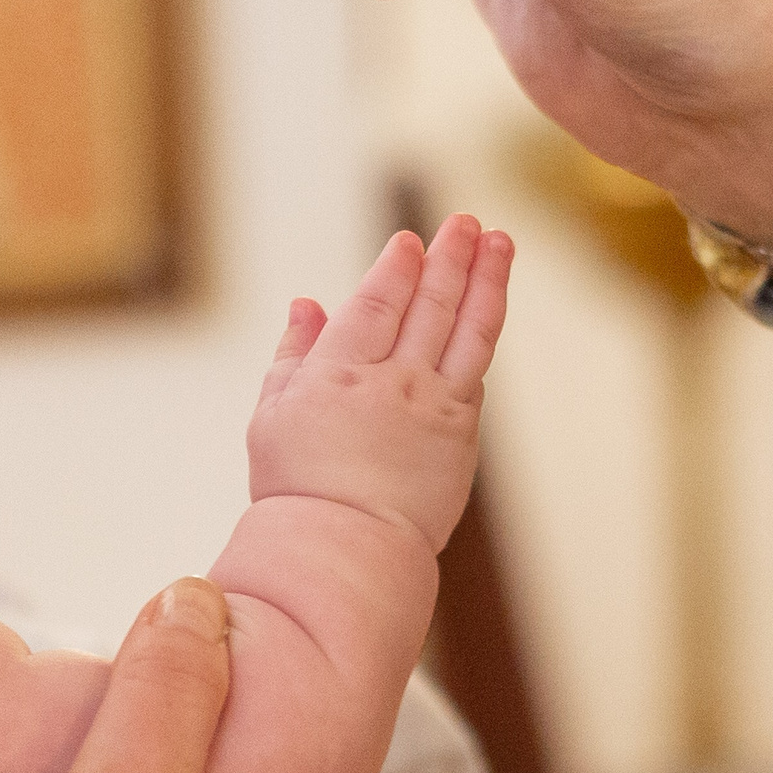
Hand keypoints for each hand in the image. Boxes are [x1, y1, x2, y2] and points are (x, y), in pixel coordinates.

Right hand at [249, 217, 511, 552]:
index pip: (378, 303)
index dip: (398, 268)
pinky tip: (488, 308)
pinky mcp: (461, 435)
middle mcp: (393, 383)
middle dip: (451, 256)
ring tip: (500, 242)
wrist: (342, 549)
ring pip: (469, 330)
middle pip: (431, 304)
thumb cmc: (297, 485)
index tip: (410, 241)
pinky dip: (483, 333)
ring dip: (487, 280)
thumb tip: (308, 304)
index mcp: (340, 374)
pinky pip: (476, 372)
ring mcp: (434, 408)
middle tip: (466, 223)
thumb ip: (294, 353)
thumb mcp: (272, 413)